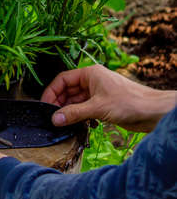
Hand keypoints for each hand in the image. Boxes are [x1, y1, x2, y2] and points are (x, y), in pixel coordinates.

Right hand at [41, 64, 175, 131]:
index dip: (51, 92)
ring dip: (68, 111)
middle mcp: (91, 81)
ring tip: (61, 123)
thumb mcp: (97, 108)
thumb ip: (74, 113)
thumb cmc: (130, 102)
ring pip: (75, 101)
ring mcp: (97, 93)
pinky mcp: (102, 104)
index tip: (44, 105)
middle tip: (52, 117)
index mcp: (89, 73)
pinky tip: (75, 124)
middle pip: (67, 91)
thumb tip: (54, 119)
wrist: (153, 112)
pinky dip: (78, 116)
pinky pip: (83, 109)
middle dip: (59, 103)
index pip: (63, 80)